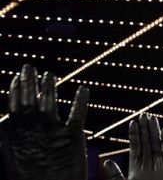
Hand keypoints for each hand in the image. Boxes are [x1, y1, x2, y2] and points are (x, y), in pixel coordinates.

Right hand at [0, 64, 88, 179]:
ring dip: (49, 87)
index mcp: (17, 137)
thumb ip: (9, 139)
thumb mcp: (12, 158)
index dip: (16, 91)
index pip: (15, 108)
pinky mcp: (73, 136)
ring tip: (49, 74)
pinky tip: (84, 88)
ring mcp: (52, 132)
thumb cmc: (31, 179)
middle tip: (29, 66)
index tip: (16, 76)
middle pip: (29, 101)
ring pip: (50, 103)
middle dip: (28, 82)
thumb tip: (3, 122)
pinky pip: (78, 114)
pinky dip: (81, 101)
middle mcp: (33, 131)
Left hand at [102, 114, 162, 179]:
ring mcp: (160, 163)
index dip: (134, 134)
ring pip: (157, 143)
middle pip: (146, 141)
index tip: (133, 121)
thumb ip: (115, 174)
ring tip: (152, 118)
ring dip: (155, 131)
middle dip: (145, 129)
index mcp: (136, 166)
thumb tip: (105, 162)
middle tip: (144, 115)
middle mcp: (148, 162)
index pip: (135, 146)